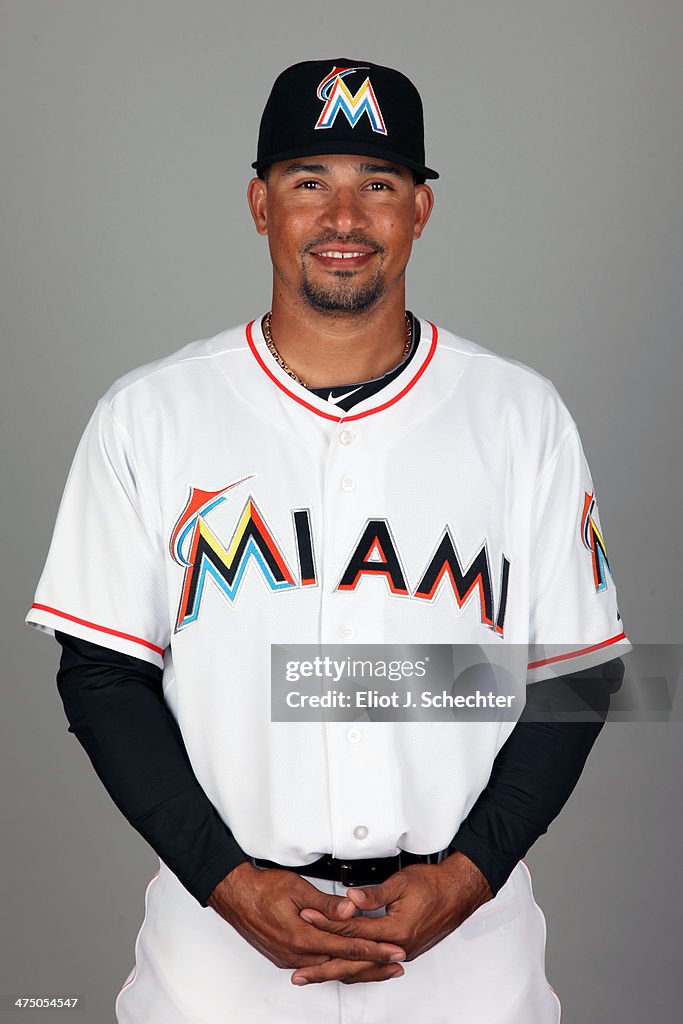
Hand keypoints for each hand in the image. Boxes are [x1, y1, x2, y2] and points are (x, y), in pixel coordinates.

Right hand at [207, 861, 406, 979]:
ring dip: (356, 968)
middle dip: (373, 965)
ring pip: (330, 968)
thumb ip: (326, 903)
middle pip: (342, 965)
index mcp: (301, 937)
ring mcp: (290, 959)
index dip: (373, 950)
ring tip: (380, 967)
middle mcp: (296, 954)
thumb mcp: (298, 888)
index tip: (392, 950)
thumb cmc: (264, 889)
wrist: (237, 896)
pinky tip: (347, 966)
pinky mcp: (286, 958)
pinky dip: (336, 966)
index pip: (346, 947)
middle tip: (396, 964)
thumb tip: (350, 910)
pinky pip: (317, 966)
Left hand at [292, 851, 492, 985]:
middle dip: (324, 969)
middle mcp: (398, 949)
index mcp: (395, 931)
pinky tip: (345, 970)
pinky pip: (375, 967)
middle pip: (354, 963)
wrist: (459, 892)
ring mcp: (402, 954)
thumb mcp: (401, 882)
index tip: (308, 918)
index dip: (327, 922)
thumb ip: (373, 893)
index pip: (353, 929)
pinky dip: (356, 970)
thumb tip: (350, 897)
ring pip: (364, 969)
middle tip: (300, 974)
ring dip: (337, 972)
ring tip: (314, 977)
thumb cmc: (434, 885)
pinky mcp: (404, 953)